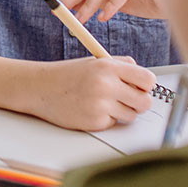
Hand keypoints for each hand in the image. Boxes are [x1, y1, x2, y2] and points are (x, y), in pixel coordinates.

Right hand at [27, 56, 154, 130]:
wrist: (39, 87)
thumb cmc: (67, 75)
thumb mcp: (93, 62)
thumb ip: (120, 66)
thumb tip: (145, 79)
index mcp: (107, 67)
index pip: (148, 79)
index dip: (145, 85)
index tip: (138, 86)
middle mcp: (105, 85)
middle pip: (145, 102)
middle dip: (137, 102)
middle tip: (123, 98)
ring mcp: (100, 105)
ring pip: (131, 116)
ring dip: (121, 112)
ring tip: (101, 102)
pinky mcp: (95, 122)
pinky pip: (113, 124)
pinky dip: (105, 119)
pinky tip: (89, 109)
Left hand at [56, 0, 165, 22]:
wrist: (172, 1)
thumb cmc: (144, 0)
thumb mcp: (114, 2)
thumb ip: (96, 1)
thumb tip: (71, 6)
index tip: (54, 3)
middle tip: (62, 12)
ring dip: (89, 5)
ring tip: (79, 20)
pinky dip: (110, 6)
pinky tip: (103, 17)